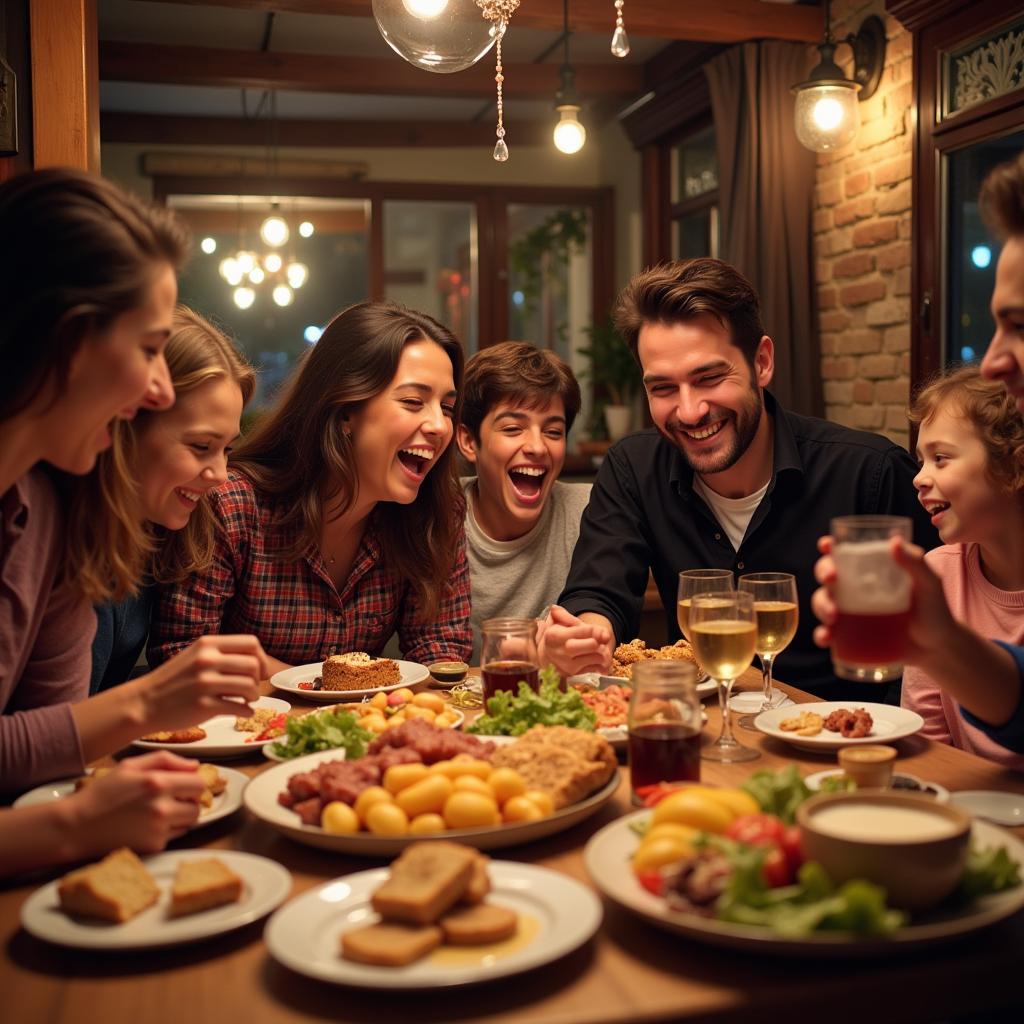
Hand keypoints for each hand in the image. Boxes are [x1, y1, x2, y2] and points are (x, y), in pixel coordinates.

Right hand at [65, 752, 204, 857]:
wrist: (78, 826)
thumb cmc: (103, 792)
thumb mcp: (131, 766)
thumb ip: (166, 760)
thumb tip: (194, 766)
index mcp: (158, 783)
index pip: (198, 784)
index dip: (192, 782)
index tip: (181, 784)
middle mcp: (162, 808)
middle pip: (198, 805)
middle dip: (188, 800)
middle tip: (172, 798)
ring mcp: (159, 830)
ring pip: (190, 822)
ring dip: (182, 816)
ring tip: (161, 811)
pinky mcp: (154, 846)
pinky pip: (175, 835)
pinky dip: (168, 830)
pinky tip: (149, 824)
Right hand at [135, 634, 267, 731]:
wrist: (144, 703)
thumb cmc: (172, 681)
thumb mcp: (194, 656)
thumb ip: (221, 655)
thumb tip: (256, 663)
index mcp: (207, 644)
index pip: (251, 643)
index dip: (261, 658)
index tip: (259, 670)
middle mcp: (207, 660)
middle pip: (253, 665)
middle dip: (258, 679)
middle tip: (251, 689)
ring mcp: (205, 683)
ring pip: (249, 686)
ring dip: (254, 696)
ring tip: (247, 700)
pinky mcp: (204, 706)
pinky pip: (239, 707)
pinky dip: (247, 711)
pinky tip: (243, 712)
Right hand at [538, 605, 613, 675]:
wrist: (552, 655)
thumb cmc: (560, 636)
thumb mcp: (560, 623)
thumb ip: (563, 615)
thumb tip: (554, 609)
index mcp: (554, 636)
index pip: (581, 631)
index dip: (594, 629)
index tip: (598, 630)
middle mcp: (559, 653)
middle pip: (592, 645)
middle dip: (599, 641)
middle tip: (600, 639)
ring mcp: (566, 667)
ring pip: (597, 658)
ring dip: (602, 652)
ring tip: (598, 648)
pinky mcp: (574, 677)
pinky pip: (597, 670)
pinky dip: (601, 664)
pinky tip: (596, 659)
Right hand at [811, 535, 955, 666]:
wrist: (937, 648)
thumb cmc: (934, 611)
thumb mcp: (929, 584)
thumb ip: (915, 563)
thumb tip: (894, 541)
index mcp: (871, 571)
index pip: (845, 554)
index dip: (830, 547)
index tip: (827, 545)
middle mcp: (855, 588)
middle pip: (828, 574)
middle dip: (823, 573)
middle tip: (832, 580)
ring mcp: (850, 612)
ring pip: (822, 601)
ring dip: (821, 605)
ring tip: (833, 616)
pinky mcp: (848, 635)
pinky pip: (827, 632)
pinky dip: (822, 635)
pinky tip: (826, 638)